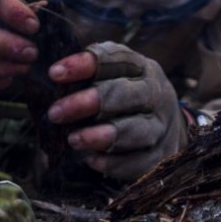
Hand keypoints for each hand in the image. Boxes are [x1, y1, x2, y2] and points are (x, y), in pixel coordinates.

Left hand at [46, 42, 188, 180]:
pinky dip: (114, 162)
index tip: (54, 73)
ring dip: (100, 135)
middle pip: (124, 94)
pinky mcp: (160, 154)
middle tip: (54, 113)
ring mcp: (160, 125)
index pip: (115, 60)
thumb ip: (91, 72)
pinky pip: (138, 161)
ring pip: (134, 129)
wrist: (167, 126)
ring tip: (73, 140)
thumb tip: (53, 73)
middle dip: (87, 102)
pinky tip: (91, 160)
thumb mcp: (118, 76)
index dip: (84, 65)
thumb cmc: (128, 96)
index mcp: (142, 68)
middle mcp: (156, 93)